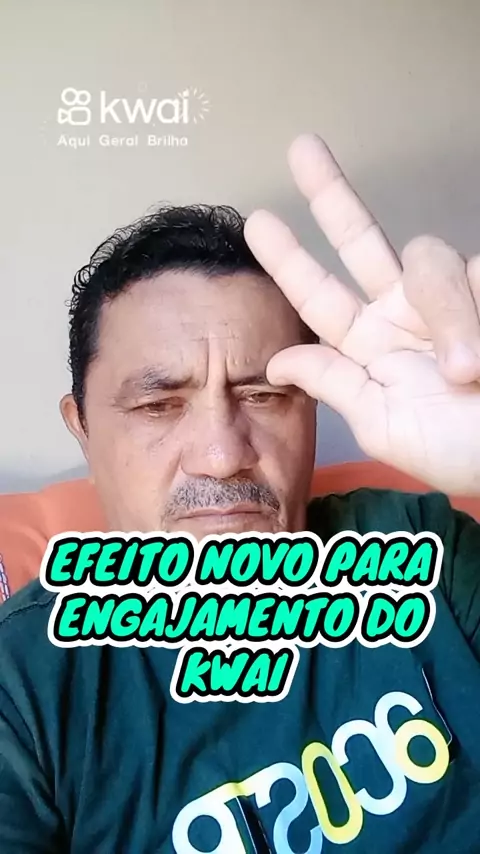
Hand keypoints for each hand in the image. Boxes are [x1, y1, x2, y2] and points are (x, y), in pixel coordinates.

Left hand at [244, 134, 479, 495]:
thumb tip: (277, 363)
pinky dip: (475, 311)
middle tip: (302, 148)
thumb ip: (335, 384)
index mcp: (370, 346)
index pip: (320, 296)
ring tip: (466, 372)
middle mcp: (404, 312)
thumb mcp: (385, 424)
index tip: (258, 223)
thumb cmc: (460, 450)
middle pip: (361, 240)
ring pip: (428, 259)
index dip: (290, 261)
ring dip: (449, 315)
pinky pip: (477, 271)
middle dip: (332, 196)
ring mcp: (449, 298)